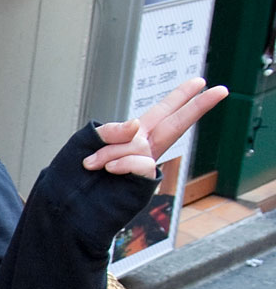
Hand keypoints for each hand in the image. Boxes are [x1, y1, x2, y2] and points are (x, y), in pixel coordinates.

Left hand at [83, 77, 227, 177]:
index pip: (161, 112)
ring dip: (112, 151)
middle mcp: (144, 150)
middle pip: (175, 123)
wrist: (66, 206)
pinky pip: (141, 162)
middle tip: (221, 90)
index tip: (200, 81)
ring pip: (140, 144)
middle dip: (196, 106)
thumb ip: (111, 130)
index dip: (179, 97)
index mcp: (132, 136)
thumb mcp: (86, 141)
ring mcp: (145, 168)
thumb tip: (137, 125)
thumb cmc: (73, 174)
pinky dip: (123, 162)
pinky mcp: (143, 185)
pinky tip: (109, 169)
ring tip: (93, 164)